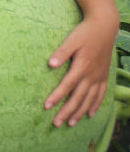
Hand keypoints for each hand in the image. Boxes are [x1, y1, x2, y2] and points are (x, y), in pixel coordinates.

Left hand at [44, 10, 118, 126]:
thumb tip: (50, 64)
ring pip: (89, 99)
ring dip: (80, 112)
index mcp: (82, 66)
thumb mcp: (72, 40)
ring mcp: (99, 76)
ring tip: (71, 123)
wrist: (105, 27)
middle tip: (56, 124)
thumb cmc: (85, 33)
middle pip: (78, 97)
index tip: (46, 107)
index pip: (67, 86)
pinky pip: (101, 94)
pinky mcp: (104, 75)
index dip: (57, 97)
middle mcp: (92, 75)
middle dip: (67, 111)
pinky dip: (96, 104)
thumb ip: (61, 53)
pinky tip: (91, 114)